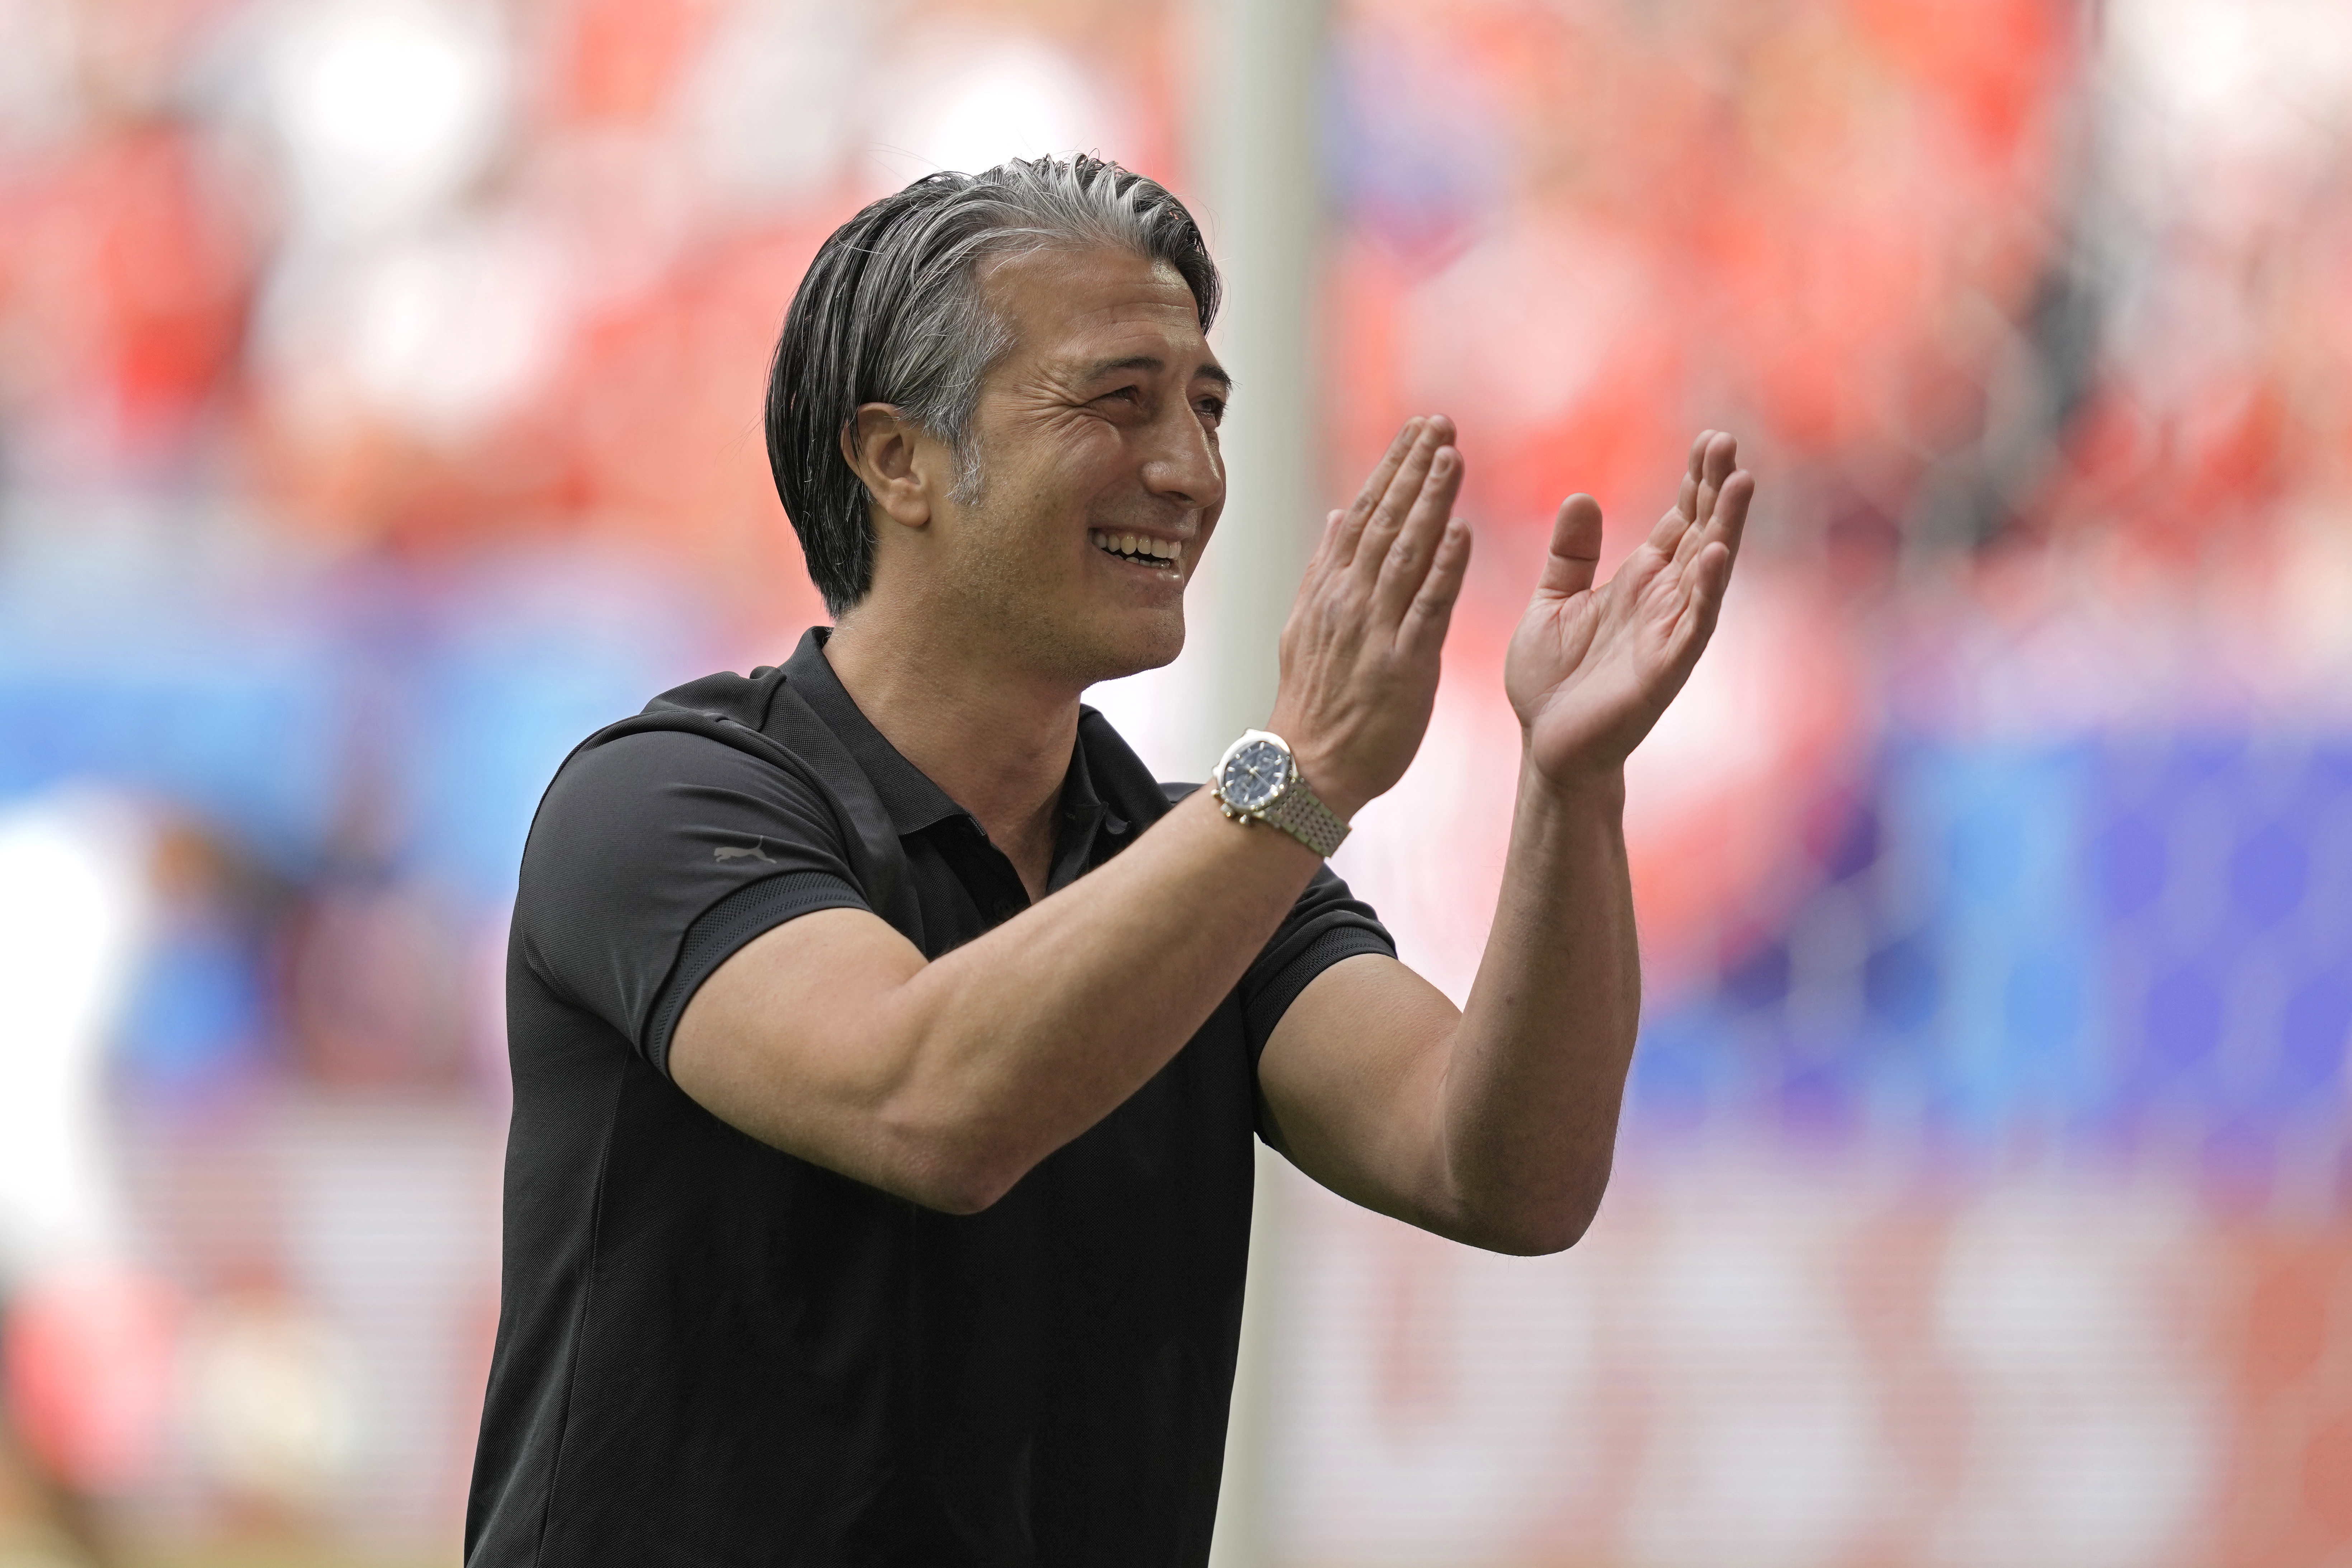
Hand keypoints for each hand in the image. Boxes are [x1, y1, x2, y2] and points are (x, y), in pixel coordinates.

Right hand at [1267, 416, 1471, 819]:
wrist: (1306, 769)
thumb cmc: (1315, 703)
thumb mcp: (1306, 627)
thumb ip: (1325, 569)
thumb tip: (1339, 513)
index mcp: (1330, 590)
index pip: (1364, 514)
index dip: (1392, 468)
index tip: (1417, 430)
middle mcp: (1349, 601)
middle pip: (1385, 521)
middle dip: (1414, 467)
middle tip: (1442, 422)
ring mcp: (1375, 631)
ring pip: (1405, 551)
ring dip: (1430, 501)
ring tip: (1452, 455)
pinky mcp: (1403, 665)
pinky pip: (1426, 607)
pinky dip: (1443, 567)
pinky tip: (1461, 531)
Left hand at [1505, 430, 1752, 786]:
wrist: (1544, 746)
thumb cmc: (1550, 681)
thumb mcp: (1552, 602)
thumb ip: (1570, 554)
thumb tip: (1580, 497)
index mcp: (1638, 582)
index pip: (1678, 522)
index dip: (1695, 482)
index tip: (1710, 439)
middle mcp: (1663, 602)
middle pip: (1701, 535)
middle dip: (1716, 490)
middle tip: (1727, 441)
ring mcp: (1669, 634)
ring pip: (1708, 571)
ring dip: (1726, 527)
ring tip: (1740, 480)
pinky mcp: (1664, 670)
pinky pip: (1694, 624)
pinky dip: (1708, 589)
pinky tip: (1719, 554)